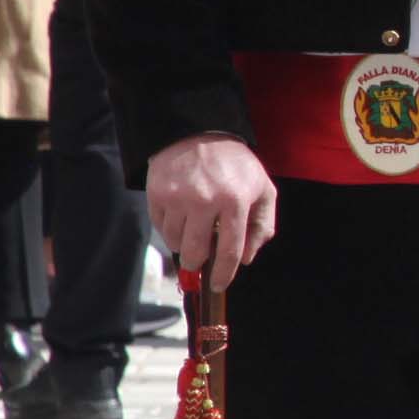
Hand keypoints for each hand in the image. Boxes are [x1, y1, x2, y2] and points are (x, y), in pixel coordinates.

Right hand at [146, 130, 279, 281]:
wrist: (198, 133)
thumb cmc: (235, 166)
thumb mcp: (262, 189)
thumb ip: (262, 225)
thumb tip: (246, 259)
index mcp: (235, 202)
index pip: (230, 250)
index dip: (223, 274)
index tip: (217, 285)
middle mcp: (204, 201)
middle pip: (196, 252)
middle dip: (198, 263)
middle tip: (199, 260)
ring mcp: (178, 197)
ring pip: (175, 242)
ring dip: (183, 244)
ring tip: (192, 230)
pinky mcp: (157, 193)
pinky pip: (160, 227)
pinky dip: (169, 229)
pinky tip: (180, 217)